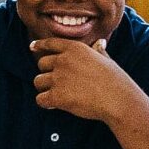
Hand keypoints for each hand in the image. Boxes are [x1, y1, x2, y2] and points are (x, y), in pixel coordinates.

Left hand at [31, 38, 145, 123]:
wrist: (117, 99)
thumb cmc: (115, 80)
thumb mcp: (106, 59)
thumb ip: (98, 51)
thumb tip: (100, 43)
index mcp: (75, 48)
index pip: (50, 43)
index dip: (39, 45)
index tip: (31, 47)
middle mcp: (63, 60)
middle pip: (41, 64)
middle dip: (47, 73)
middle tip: (58, 83)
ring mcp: (58, 78)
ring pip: (37, 82)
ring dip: (45, 89)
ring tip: (59, 95)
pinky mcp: (56, 95)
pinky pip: (40, 99)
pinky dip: (46, 103)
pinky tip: (55, 105)